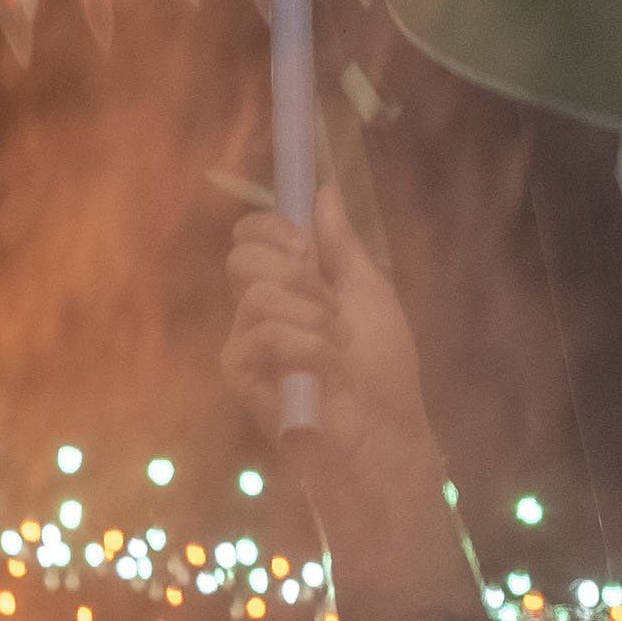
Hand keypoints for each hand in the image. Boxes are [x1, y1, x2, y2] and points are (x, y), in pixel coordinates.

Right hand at [221, 209, 431, 464]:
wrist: (381, 431)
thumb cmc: (383, 368)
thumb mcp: (370, 293)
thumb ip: (342, 244)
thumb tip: (324, 189)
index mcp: (290, 286)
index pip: (253, 236)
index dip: (273, 228)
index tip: (306, 245)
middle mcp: (260, 308)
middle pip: (243, 257)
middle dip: (293, 273)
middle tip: (327, 305)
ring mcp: (246, 340)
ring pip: (255, 292)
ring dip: (310, 317)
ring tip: (334, 349)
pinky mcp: (238, 370)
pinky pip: (259, 332)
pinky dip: (302, 346)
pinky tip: (320, 370)